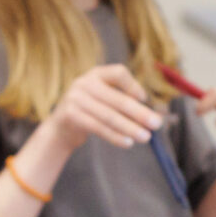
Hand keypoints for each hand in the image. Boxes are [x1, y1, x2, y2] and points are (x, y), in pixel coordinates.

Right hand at [39, 64, 164, 151]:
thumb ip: (123, 101)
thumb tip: (154, 113)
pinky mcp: (70, 116)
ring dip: (130, 128)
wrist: (59, 130)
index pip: (119, 73)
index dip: (133, 86)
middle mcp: (84, 83)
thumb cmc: (89, 114)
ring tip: (145, 137)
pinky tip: (128, 142)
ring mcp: (75, 99)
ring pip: (109, 116)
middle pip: (118, 99)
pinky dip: (115, 136)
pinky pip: (98, 127)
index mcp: (96, 74)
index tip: (144, 99)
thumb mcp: (103, 100)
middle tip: (156, 124)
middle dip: (139, 113)